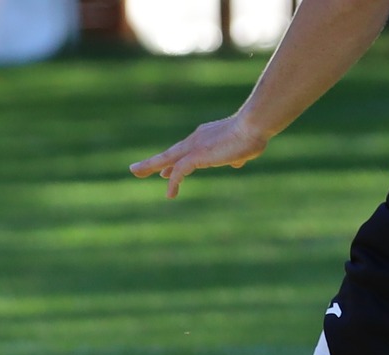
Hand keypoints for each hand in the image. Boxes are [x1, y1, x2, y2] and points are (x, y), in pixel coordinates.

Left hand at [130, 111, 271, 199]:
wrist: (254, 125)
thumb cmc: (253, 135)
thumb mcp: (244, 149)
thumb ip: (236, 156)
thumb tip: (236, 162)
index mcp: (205, 137)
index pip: (184, 151)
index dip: (173, 162)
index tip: (164, 172)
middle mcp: (196, 140)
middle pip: (169, 153)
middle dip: (153, 163)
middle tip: (136, 169)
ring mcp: (194, 147)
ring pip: (166, 159)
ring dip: (150, 166)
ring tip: (134, 172)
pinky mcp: (197, 155)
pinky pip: (180, 171)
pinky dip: (173, 182)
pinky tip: (169, 194)